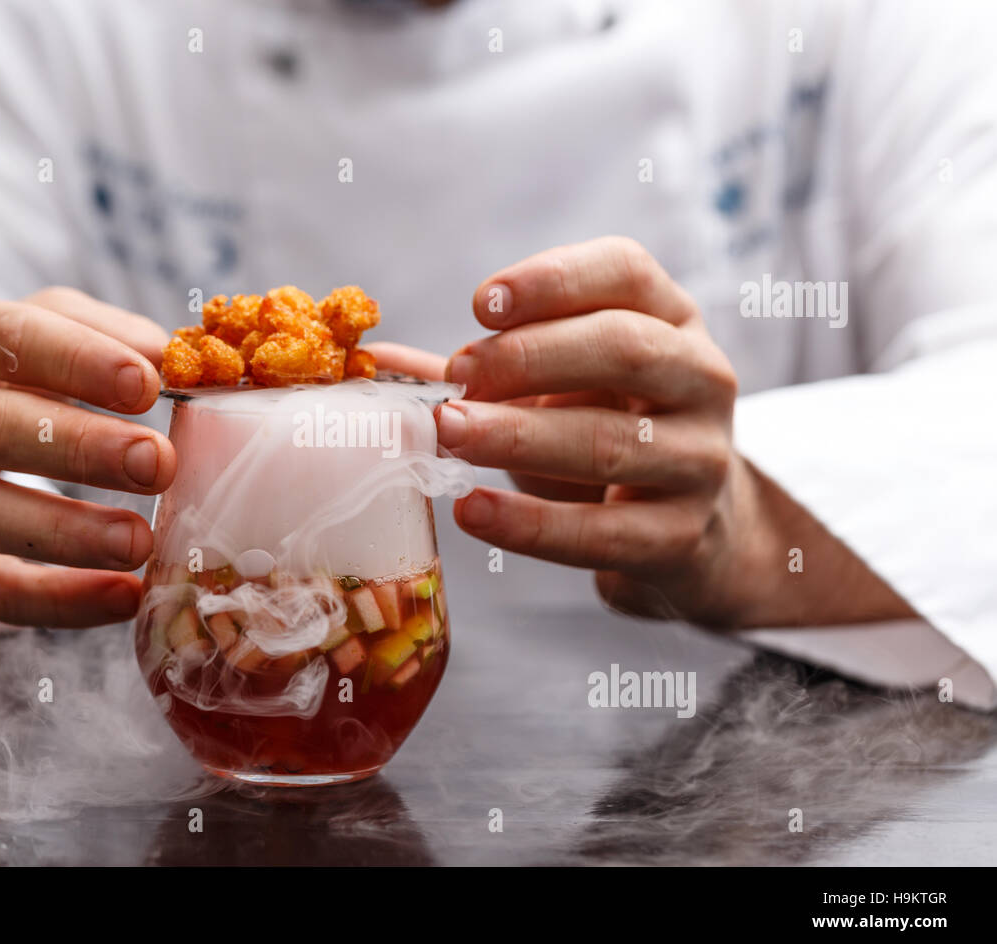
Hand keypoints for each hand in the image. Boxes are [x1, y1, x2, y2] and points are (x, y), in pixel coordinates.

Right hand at [0, 286, 173, 626]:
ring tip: (140, 540)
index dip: (81, 360)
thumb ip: (92, 331)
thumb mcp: (16, 333)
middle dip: (84, 447)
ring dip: (71, 532)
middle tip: (158, 462)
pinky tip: (122, 596)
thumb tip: (164, 353)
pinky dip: (59, 600)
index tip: (147, 384)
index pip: (11, 338)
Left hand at [392, 237, 911, 627]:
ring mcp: (699, 459)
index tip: (479, 304)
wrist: (688, 531)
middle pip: (624, 347)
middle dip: (529, 357)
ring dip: (519, 436)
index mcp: (670, 319)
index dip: (551, 280)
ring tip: (447, 435)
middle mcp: (700, 378)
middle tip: (458, 378)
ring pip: (611, 440)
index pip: (624, 271)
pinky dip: (531, 525)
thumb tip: (377, 360)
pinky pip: (601, 532)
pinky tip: (473, 511)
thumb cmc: (605, 433)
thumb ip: (482, 368)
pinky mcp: (680, 536)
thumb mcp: (561, 385)